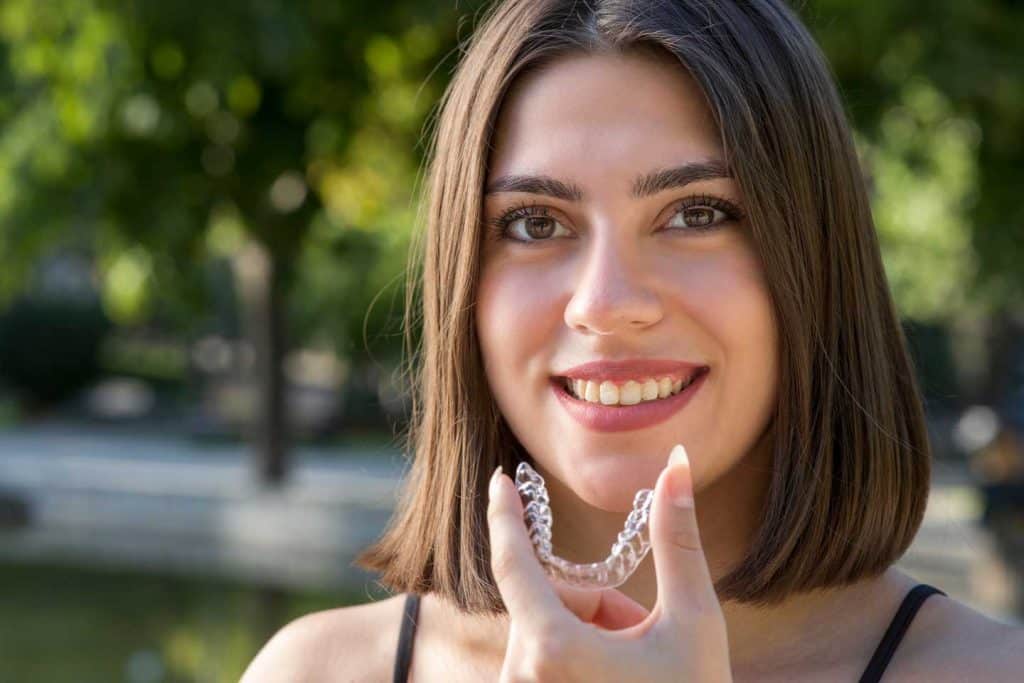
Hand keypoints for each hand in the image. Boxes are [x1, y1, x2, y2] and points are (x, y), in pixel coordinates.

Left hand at [486, 444, 732, 681]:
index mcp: (554, 651)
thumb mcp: (694, 623)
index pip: (514, 562)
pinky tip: (616, 682)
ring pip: (549, 632)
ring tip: (636, 667)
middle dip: (598, 603)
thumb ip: (676, 539)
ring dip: (592, 633)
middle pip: (551, 601)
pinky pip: (544, 663)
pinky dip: (578, 658)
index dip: (506, 515)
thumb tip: (675, 463)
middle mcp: (522, 678)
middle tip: (644, 634)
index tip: (499, 481)